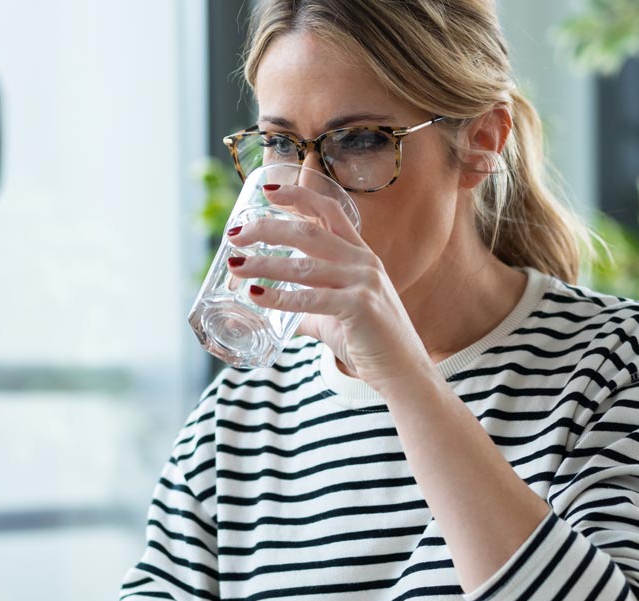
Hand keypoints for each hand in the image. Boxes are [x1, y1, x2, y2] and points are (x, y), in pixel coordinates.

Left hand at [226, 182, 433, 394]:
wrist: (402, 371)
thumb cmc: (370, 342)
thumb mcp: (336, 315)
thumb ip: (307, 308)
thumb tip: (273, 309)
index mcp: (360, 255)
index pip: (329, 211)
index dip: (298, 196)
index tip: (267, 192)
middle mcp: (363, 262)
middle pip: (308, 232)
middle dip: (268, 228)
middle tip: (235, 234)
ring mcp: (363, 283)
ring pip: (304, 264)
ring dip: (264, 263)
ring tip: (236, 264)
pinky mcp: (359, 308)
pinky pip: (311, 299)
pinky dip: (280, 297)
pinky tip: (256, 294)